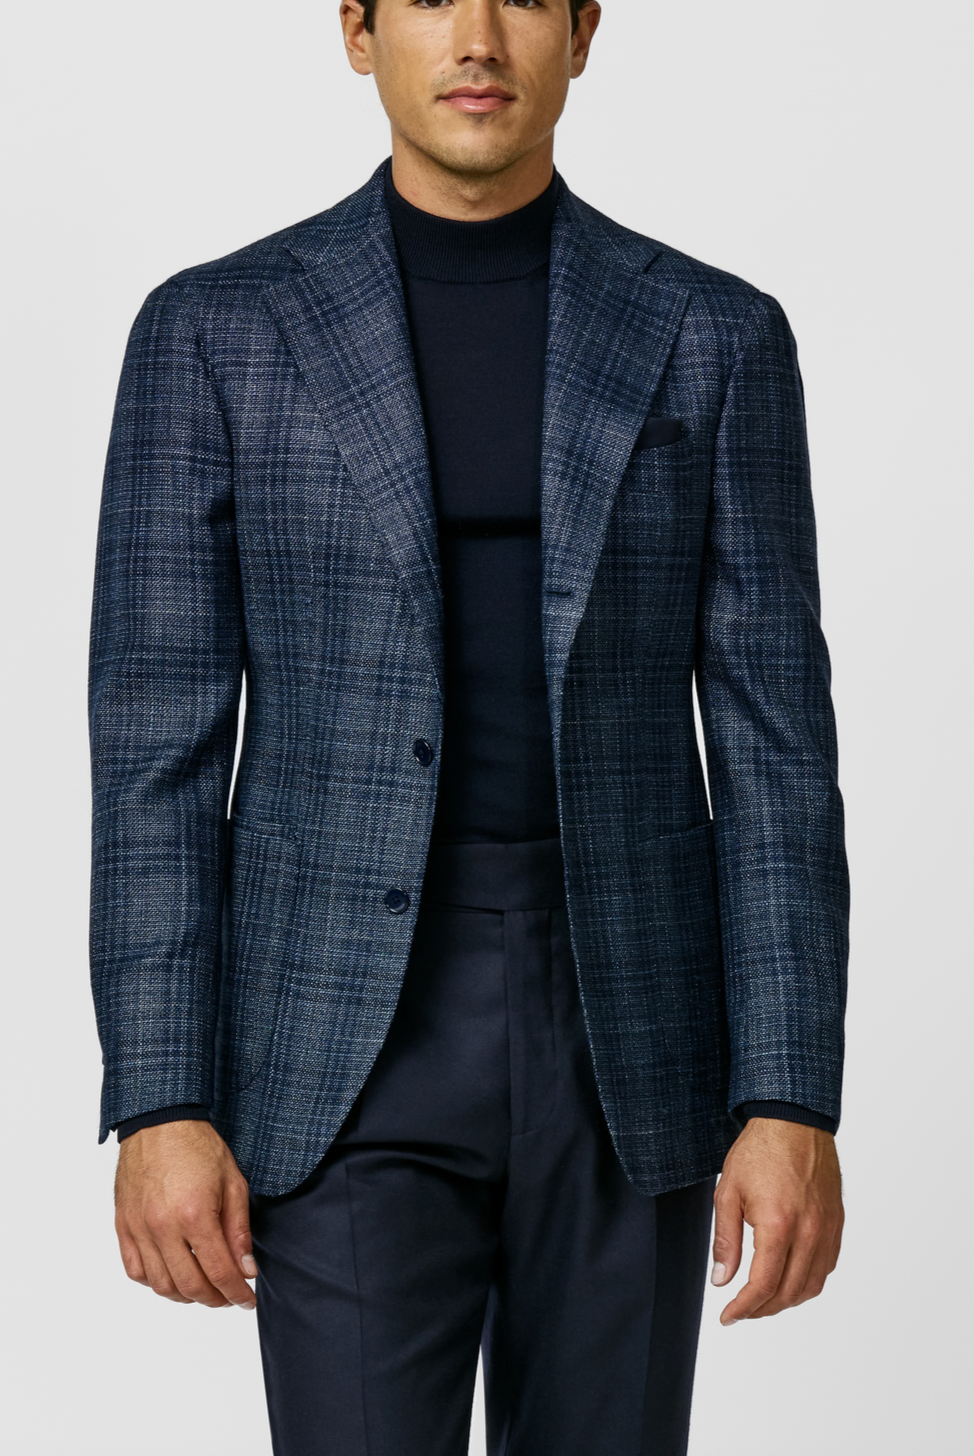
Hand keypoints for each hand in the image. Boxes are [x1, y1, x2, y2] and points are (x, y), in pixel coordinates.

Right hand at [114, 1120, 256, 1309]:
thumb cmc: (199, 1147)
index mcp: (194, 1215)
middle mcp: (162, 1227)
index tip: (248, 1301)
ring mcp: (139, 1228)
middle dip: (214, 1300)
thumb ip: (239, 1230)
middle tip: (229, 1297)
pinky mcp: (123, 1225)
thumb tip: (246, 1269)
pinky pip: (135, 1270)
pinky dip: (155, 1282)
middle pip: (189, 1286)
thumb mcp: (233, 1183)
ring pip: (160, 1285)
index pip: (219, 1272)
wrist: (160, 1122)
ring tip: (204, 1289)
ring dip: (185, 1296)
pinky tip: (173, 1276)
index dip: (237, 1293)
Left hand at [711, 1118, 842, 1323]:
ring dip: (786, 1301)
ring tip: (762, 1299)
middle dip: (762, 1310)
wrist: (793, 1122)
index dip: (743, 1308)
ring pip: (812, 1286)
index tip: (728, 1316)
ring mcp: (827, 1230)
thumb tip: (721, 1280)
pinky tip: (788, 1278)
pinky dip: (807, 1282)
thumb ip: (725, 1241)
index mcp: (779, 1225)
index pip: (763, 1285)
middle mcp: (809, 1232)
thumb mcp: (728, 1193)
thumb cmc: (759, 1152)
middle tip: (741, 1310)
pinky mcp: (837, 1224)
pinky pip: (826, 1267)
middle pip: (788, 1293)